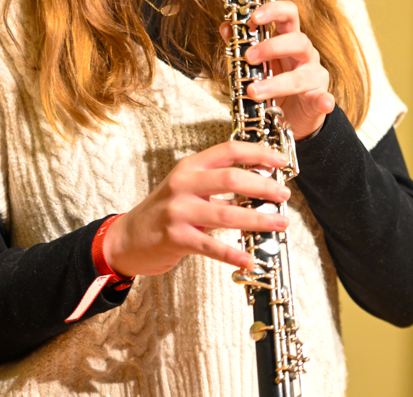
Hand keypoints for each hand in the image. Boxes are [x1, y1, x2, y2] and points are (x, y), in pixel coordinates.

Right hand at [102, 141, 290, 276]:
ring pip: (227, 213)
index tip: (280, 160)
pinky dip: (234, 254)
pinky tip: (250, 260)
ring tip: (280, 222)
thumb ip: (218, 182)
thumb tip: (261, 180)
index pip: (228, 150)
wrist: (128, 238)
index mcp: (190, 166)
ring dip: (258, 219)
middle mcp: (184, 184)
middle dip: (263, 186)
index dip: (258, 152)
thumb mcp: (188, 186)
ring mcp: (178, 210)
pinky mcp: (176, 237)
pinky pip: (212, 246)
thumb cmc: (165, 211)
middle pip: (232, 178)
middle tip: (284, 195)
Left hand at [220, 1, 334, 140]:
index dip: (273, 11)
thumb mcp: (256, 62)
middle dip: (271, 47)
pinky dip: (324, 100)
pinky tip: (324, 102)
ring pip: (302, 75)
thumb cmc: (274, 82)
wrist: (291, 115)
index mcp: (289, 40)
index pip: (288, 15)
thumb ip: (242, 44)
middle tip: (248, 57)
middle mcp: (305, 55)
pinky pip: (324, 99)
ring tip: (253, 92)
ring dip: (276, 83)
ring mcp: (314, 76)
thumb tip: (226, 28)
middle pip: (298, 40)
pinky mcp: (319, 99)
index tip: (253, 17)